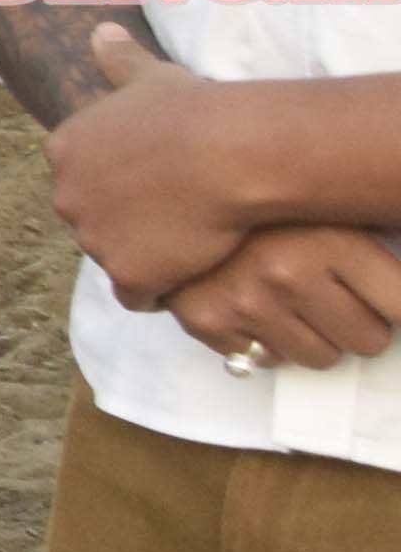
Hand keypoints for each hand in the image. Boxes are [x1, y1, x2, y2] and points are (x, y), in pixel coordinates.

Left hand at [50, 21, 264, 304]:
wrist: (227, 152)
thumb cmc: (193, 110)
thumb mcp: (149, 77)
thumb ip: (119, 62)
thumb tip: (100, 33)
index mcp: (64, 151)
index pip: (82, 179)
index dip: (122, 185)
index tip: (157, 182)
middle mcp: (65, 196)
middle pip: (93, 221)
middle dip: (126, 221)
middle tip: (176, 214)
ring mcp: (92, 239)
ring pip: (115, 258)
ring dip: (145, 256)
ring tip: (189, 243)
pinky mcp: (126, 274)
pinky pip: (138, 295)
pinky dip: (160, 290)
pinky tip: (189, 274)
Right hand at [161, 225, 400, 371]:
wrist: (172, 191)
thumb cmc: (268, 204)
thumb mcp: (332, 208)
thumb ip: (376, 241)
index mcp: (331, 240)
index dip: (393, 300)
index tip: (378, 289)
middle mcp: (287, 274)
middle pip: (369, 341)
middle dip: (358, 322)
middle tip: (333, 292)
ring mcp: (245, 302)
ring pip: (322, 359)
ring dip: (316, 336)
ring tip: (293, 298)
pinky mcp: (207, 322)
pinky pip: (266, 360)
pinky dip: (265, 339)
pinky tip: (254, 303)